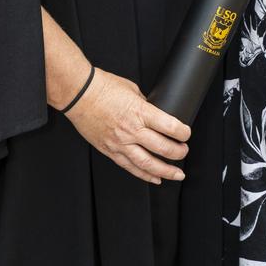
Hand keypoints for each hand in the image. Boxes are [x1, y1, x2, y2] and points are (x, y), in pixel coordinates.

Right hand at [64, 68, 190, 183]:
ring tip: (177, 174)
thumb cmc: (103, 87)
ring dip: (166, 170)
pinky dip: (144, 174)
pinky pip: (129, 166)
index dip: (183, 132)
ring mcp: (120, 142)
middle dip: (178, 152)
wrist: (79, 94)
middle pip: (162, 147)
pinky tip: (154, 178)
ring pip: (147, 163)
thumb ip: (145, 104)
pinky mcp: (109, 150)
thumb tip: (154, 112)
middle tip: (184, 151)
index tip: (186, 133)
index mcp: (139, 112)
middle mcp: (131, 130)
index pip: (169, 127)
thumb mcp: (132, 89)